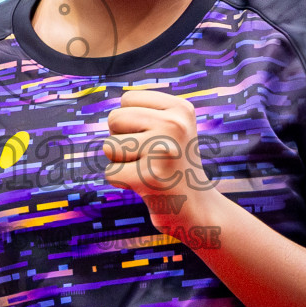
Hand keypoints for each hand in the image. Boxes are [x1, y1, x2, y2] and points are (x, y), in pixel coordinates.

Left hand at [102, 89, 216, 233]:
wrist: (196, 207)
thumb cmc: (172, 164)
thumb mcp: (169, 127)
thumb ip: (144, 111)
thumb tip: (118, 102)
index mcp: (181, 108)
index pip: (128, 99)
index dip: (131, 121)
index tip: (155, 139)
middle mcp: (175, 124)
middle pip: (115, 118)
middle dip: (123, 141)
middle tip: (150, 157)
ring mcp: (163, 149)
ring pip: (109, 146)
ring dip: (121, 161)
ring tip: (148, 169)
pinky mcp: (150, 176)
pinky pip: (111, 173)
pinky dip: (123, 182)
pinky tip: (146, 186)